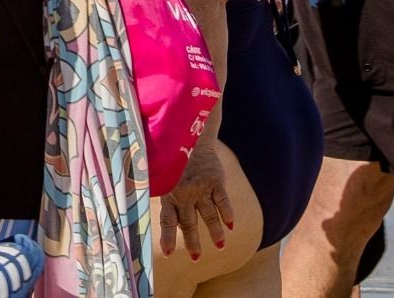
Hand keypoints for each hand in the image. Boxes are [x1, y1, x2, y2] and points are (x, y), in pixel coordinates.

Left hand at [159, 144, 234, 260]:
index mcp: (169, 194)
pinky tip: (231, 225)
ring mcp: (201, 188)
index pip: (167, 220)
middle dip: (193, 241)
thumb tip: (163, 218)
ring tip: (219, 245)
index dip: (168, 237)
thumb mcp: (162, 176)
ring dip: (215, 232)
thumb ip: (164, 196)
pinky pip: (222, 201)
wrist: (192, 136)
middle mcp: (185, 194)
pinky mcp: (216, 181)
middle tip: (195, 257)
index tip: (168, 253)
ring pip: (209, 215)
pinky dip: (227, 214)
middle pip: (189, 223)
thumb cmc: (174, 160)